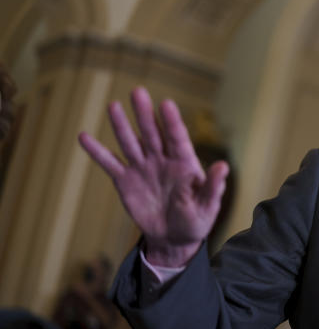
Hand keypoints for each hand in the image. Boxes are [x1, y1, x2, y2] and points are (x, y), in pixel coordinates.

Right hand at [78, 87, 228, 266]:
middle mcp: (162, 159)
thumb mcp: (208, 206)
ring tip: (113, 105)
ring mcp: (143, 168)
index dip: (172, 122)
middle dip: (145, 114)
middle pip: (152, 133)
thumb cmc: (196, 220)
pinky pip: (109, 163)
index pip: (178, 138)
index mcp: (185, 163)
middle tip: (138, 92)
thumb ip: (213, 186)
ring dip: (121, 125)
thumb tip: (223, 167)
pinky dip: (97, 151)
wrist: (174, 237)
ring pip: (130, 142)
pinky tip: (84, 137)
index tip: (166, 104)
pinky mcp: (125, 181)